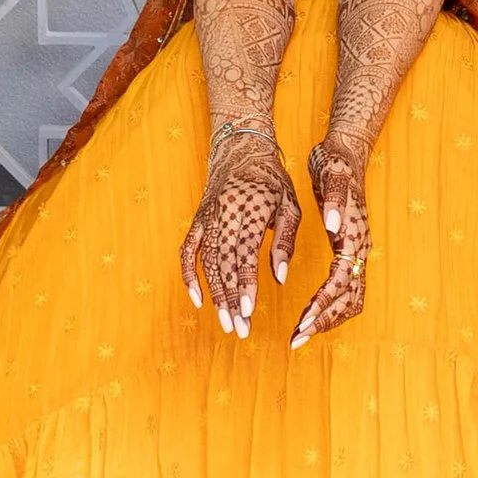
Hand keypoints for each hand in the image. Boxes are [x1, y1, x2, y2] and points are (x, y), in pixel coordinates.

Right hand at [181, 123, 301, 335]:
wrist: (241, 148)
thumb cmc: (272, 180)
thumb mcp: (290, 205)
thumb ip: (285, 241)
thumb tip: (280, 278)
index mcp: (250, 208)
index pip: (244, 252)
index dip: (245, 282)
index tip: (249, 310)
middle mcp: (224, 213)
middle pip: (223, 263)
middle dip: (230, 299)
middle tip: (239, 329)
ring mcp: (207, 217)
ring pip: (206, 262)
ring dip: (215, 295)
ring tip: (227, 323)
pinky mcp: (197, 220)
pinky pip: (187, 251)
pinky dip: (189, 276)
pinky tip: (197, 300)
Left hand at [291, 139, 370, 346]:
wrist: (346, 152)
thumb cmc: (336, 162)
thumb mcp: (333, 172)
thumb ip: (336, 199)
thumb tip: (334, 225)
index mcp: (354, 234)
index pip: (341, 280)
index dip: (323, 303)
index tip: (302, 321)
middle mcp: (361, 247)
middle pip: (349, 298)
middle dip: (323, 321)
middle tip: (296, 338)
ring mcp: (358, 251)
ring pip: (350, 298)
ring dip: (326, 318)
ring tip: (299, 333)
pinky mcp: (350, 250)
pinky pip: (345, 289)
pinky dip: (329, 306)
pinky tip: (310, 313)